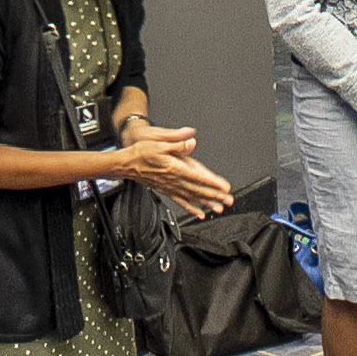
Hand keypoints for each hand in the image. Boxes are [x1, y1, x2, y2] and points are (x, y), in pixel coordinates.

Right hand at [115, 123, 235, 213]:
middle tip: (228, 200)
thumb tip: (191, 142)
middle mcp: (173, 180)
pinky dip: (191, 208)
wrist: (127, 163)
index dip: (212, 183)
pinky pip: (181, 202)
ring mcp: (170, 187)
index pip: (198, 176)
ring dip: (206, 204)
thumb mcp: (159, 142)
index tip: (224, 187)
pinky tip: (200, 214)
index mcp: (174, 167)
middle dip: (215, 196)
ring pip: (192, 197)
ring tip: (219, 209)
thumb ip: (177, 143)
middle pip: (198, 190)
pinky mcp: (166, 191)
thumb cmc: (142, 151)